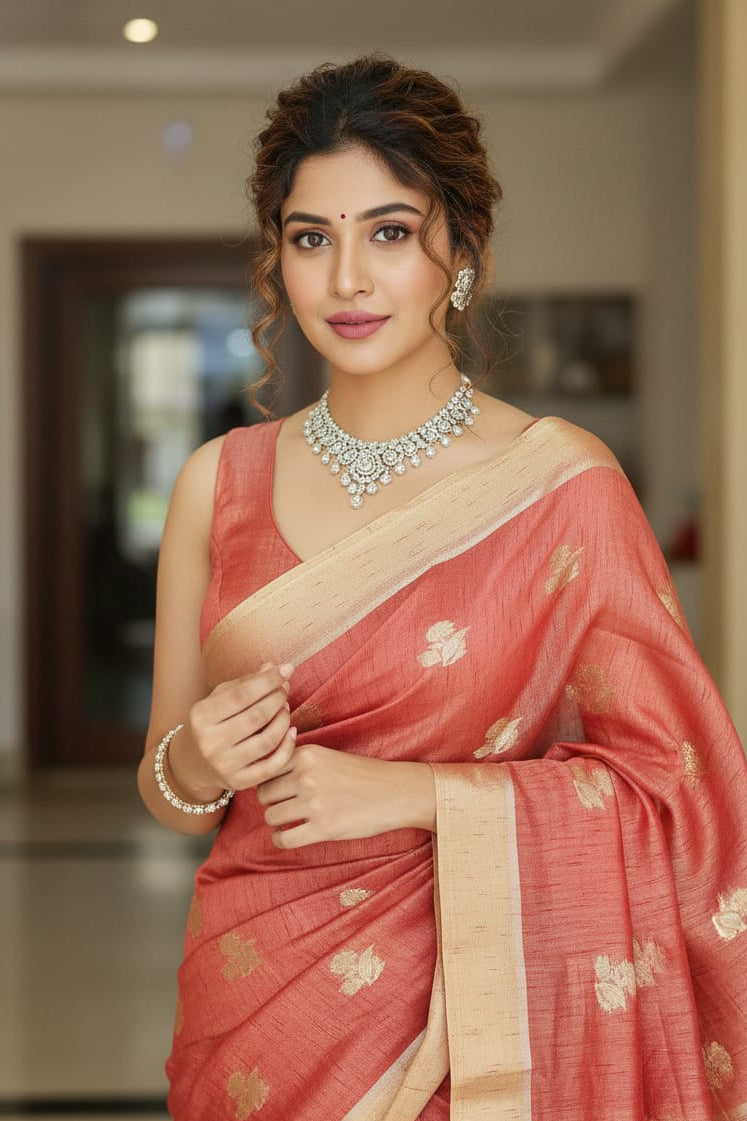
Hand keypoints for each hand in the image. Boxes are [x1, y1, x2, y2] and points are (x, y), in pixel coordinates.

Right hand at [169, 662, 296, 799]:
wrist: (192, 762)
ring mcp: (224, 765)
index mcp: (201, 716)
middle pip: (257, 716)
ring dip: (284, 719)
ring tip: (285, 707)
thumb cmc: (211, 722)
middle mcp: (210, 742)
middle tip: (285, 689)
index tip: (286, 669)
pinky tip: (291, 731)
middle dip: (278, 698)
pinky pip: (272, 766)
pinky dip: (287, 747)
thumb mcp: (220, 698)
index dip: (268, 681)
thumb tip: (273, 667)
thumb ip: (246, 682)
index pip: (242, 694)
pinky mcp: (238, 782)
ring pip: (267, 740)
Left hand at [255, 745, 435, 848]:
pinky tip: (291, 836)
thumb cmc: (363, 775)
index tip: (278, 791)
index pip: (266, 770)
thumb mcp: (328, 756)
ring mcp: (314, 802)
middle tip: (286, 808)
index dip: (270, 782)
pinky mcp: (323, 828)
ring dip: (278, 822)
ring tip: (291, 822)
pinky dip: (282, 840)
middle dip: (271, 803)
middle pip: (263, 795)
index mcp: (307, 754)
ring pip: (271, 817)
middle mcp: (306, 775)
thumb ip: (299, 763)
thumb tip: (264, 775)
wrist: (396, 792)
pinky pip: (284, 839)